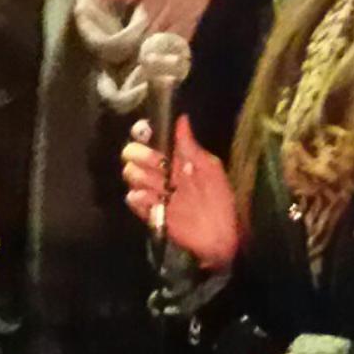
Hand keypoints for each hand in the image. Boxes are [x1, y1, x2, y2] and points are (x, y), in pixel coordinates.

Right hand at [122, 117, 239, 269]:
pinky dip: (140, 199)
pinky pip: (133, 200)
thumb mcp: (210, 169)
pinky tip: (155, 202)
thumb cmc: (220, 198)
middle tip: (159, 166)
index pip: (148, 139)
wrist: (222, 234)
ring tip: (163, 189)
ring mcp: (153, 192)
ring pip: (131, 176)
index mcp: (174, 158)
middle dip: (142, 157)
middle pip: (132, 155)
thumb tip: (182, 119)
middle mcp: (160, 172)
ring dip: (143, 179)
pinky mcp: (149, 212)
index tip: (145, 134)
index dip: (142, 134)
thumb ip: (191, 147)